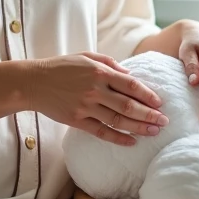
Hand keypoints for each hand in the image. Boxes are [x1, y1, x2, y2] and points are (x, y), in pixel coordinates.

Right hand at [27, 52, 167, 146]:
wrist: (34, 82)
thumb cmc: (62, 67)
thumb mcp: (86, 56)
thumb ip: (109, 63)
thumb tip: (130, 75)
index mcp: (99, 72)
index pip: (130, 85)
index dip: (148, 95)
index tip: (160, 102)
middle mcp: (94, 90)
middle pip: (128, 105)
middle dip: (149, 114)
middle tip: (164, 121)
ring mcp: (85, 107)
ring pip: (118, 120)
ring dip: (139, 127)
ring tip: (154, 131)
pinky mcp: (77, 120)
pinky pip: (101, 132)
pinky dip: (118, 138)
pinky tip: (132, 142)